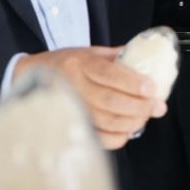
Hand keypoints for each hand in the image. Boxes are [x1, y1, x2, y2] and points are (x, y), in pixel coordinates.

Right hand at [15, 46, 166, 149]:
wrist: (33, 75)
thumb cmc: (68, 62)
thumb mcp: (90, 51)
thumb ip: (117, 57)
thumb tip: (149, 61)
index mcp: (80, 63)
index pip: (109, 74)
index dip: (132, 83)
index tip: (152, 88)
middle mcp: (73, 85)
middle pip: (109, 100)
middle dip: (138, 106)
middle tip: (157, 107)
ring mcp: (69, 107)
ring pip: (104, 121)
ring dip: (130, 123)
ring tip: (145, 118)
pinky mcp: (69, 124)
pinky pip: (95, 137)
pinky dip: (116, 138)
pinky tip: (127, 131)